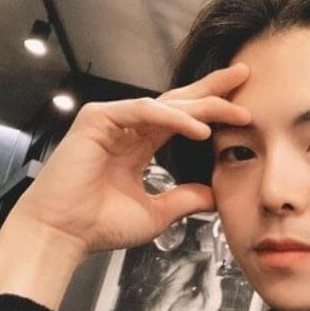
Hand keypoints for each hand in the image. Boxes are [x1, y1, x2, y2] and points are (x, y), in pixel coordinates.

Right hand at [6, 63, 250, 257]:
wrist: (64, 235)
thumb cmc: (100, 225)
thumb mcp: (157, 213)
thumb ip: (184, 199)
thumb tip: (214, 196)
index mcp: (139, 146)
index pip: (181, 119)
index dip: (212, 110)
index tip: (243, 110)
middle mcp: (128, 129)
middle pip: (178, 101)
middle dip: (213, 89)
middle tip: (244, 75)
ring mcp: (112, 121)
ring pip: (166, 104)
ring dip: (203, 105)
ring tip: (236, 110)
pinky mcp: (97, 120)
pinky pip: (143, 112)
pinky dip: (173, 119)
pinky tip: (200, 130)